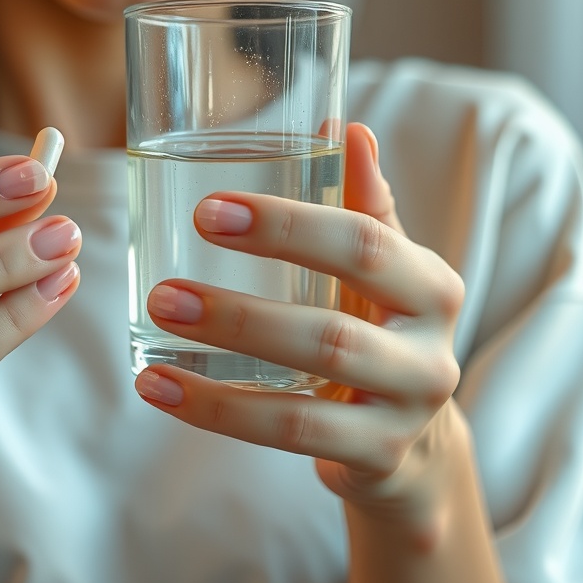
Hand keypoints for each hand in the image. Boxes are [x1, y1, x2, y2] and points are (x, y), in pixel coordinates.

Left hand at [134, 123, 466, 514]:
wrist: (414, 443)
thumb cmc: (381, 331)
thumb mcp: (381, 272)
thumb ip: (362, 205)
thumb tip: (342, 124)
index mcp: (429, 284)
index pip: (363, 243)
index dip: (286, 226)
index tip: (207, 212)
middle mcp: (429, 351)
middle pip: (332, 331)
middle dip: (239, 314)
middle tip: (163, 293)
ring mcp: (405, 413)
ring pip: (308, 397)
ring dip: (219, 378)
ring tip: (152, 351)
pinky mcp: (376, 459)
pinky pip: (292, 438)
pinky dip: (220, 414)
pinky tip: (161, 389)